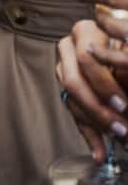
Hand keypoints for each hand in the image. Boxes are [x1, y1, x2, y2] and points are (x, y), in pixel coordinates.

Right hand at [56, 18, 127, 161]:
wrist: (119, 55)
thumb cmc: (125, 53)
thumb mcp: (126, 55)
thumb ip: (124, 69)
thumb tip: (123, 102)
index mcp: (85, 31)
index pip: (86, 59)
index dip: (104, 84)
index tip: (122, 104)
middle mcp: (68, 48)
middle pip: (73, 81)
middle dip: (99, 109)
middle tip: (121, 128)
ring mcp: (63, 68)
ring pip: (71, 99)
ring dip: (97, 124)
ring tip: (119, 139)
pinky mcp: (65, 89)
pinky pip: (74, 114)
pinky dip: (90, 136)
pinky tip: (100, 153)